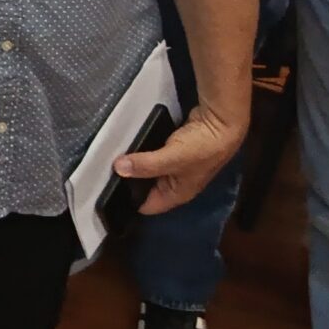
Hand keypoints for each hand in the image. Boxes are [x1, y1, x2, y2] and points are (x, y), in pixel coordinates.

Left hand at [117, 100, 248, 213]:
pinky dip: (144, 151)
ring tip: (112, 158)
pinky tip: (130, 144)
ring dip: (136, 164)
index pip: (148, 206)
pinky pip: (155, 154)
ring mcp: (177, 165)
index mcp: (177, 193)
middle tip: (105, 171)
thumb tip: (117, 168)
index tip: (106, 190)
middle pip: (147, 187)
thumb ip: (145, 164)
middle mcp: (177, 183)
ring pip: (150, 169)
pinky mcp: (176, 148)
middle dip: (129, 180)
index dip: (129, 201)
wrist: (223, 122)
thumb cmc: (202, 147)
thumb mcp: (172, 158)